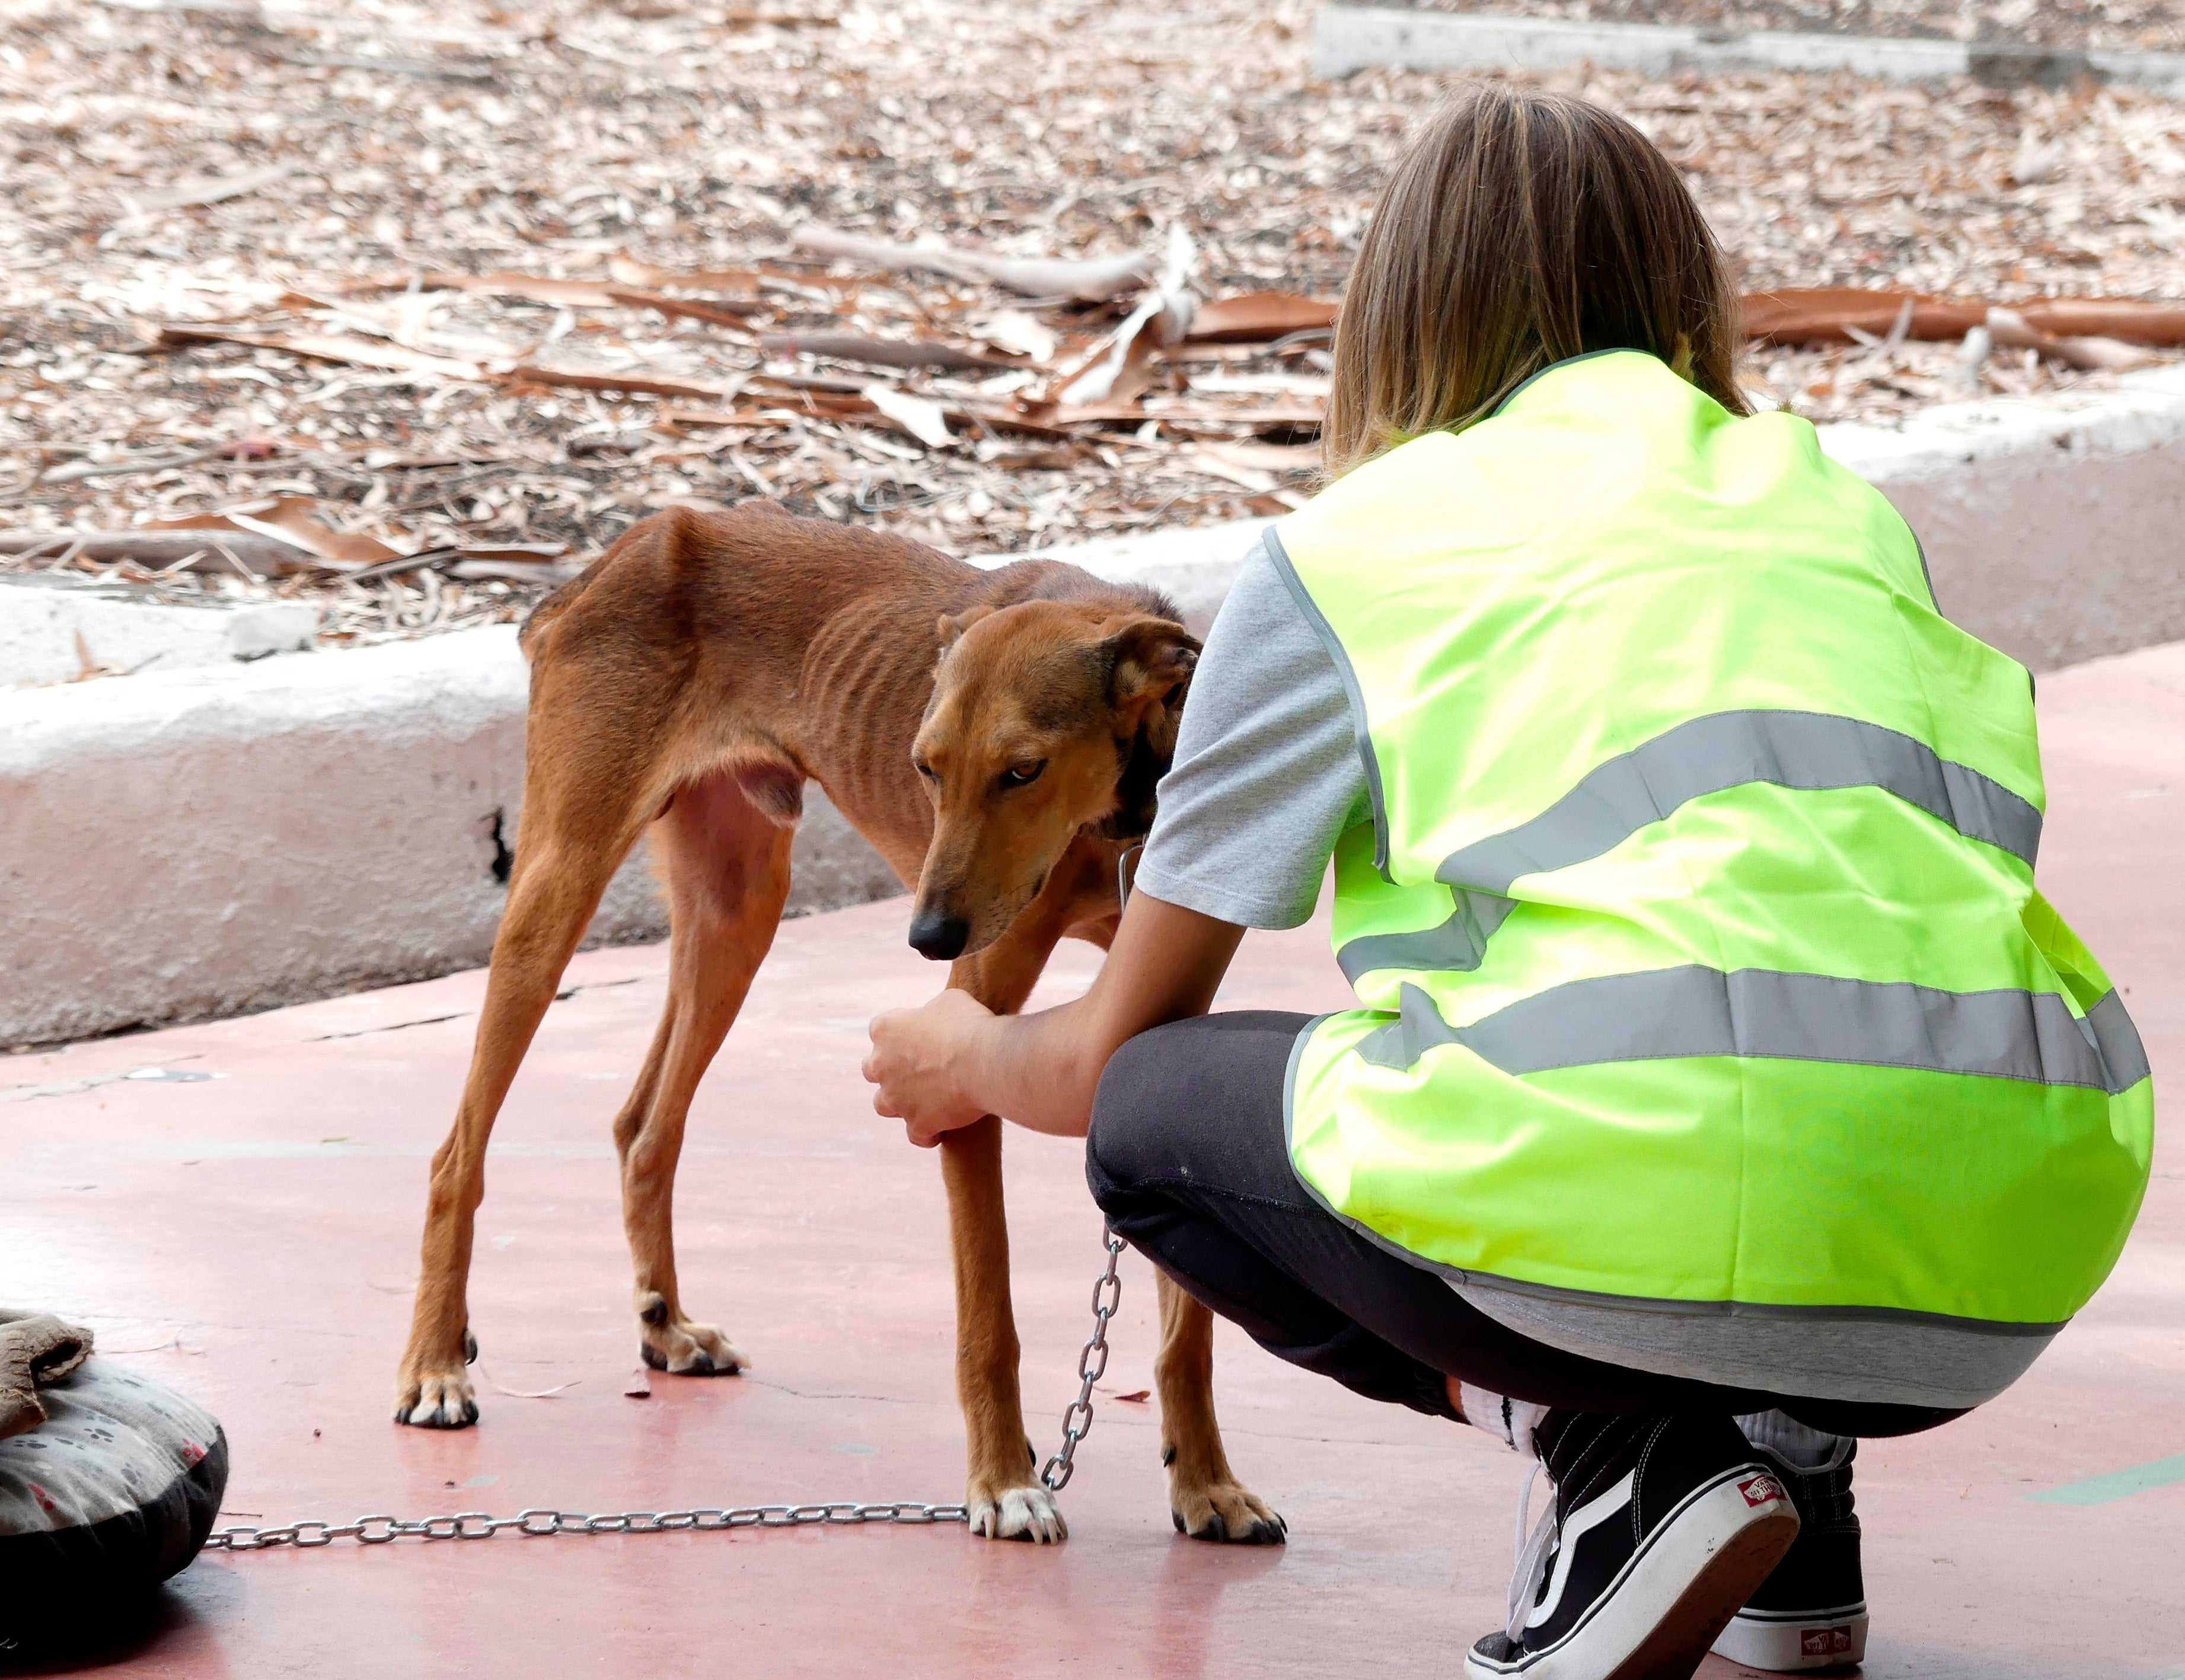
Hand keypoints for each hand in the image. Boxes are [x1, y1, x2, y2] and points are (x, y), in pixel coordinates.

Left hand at [864, 989, 994, 1146]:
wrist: (983, 1060)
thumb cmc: (968, 1024)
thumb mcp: (948, 1002)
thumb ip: (932, 1012)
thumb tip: (936, 1020)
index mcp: (885, 1029)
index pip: (880, 1030)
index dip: (901, 1035)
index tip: (921, 1037)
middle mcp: (881, 1064)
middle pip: (873, 1070)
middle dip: (890, 1071)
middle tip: (918, 1070)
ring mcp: (896, 1097)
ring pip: (883, 1105)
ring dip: (900, 1103)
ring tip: (924, 1102)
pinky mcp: (917, 1123)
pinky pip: (916, 1135)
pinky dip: (926, 1134)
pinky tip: (940, 1131)